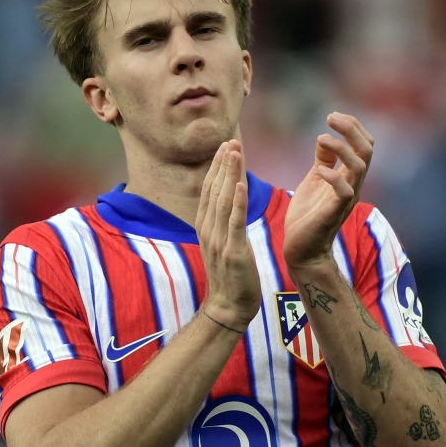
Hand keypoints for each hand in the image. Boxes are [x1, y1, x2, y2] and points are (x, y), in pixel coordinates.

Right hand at [195, 140, 260, 329]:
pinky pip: (235, 223)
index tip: (225, 145)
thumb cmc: (230, 275)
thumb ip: (222, 222)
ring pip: (223, 201)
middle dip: (222, 164)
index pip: (209, 190)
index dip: (216, 167)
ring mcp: (219, 241)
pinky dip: (236, 202)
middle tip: (229, 139)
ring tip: (234, 152)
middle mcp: (208, 230)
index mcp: (205, 226)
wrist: (229, 307)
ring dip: (228, 175)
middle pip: (213, 190)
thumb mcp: (222, 243)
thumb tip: (226, 201)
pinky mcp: (233, 252)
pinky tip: (239, 184)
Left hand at [284, 112, 373, 270]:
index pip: (364, 144)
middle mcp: (353, 185)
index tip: (332, 115)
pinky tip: (319, 170)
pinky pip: (344, 191)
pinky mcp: (334, 212)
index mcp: (349, 176)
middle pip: (367, 150)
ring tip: (321, 138)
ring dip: (342, 148)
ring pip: (359, 166)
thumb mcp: (314, 180)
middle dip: (352, 129)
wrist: (302, 249)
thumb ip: (323, 161)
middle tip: (331, 117)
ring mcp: (346, 199)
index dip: (352, 126)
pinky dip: (334, 176)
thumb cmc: (308, 216)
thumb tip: (325, 139)